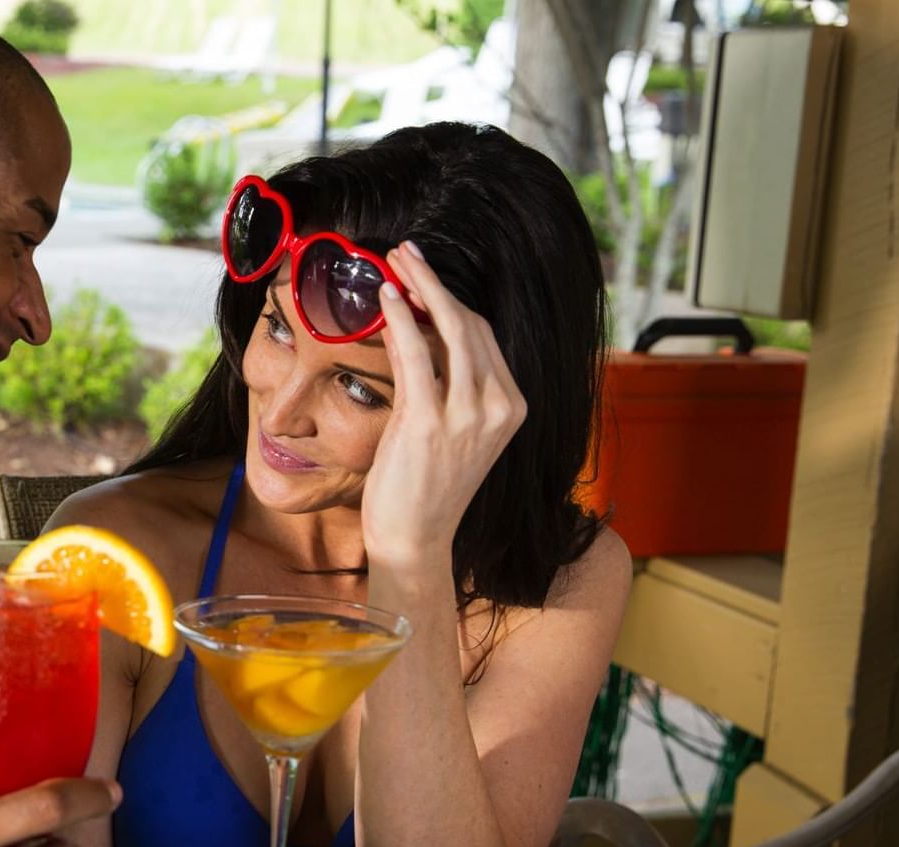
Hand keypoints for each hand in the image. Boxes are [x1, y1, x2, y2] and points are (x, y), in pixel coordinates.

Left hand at [363, 241, 526, 572]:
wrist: (415, 540)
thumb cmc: (426, 488)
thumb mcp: (449, 430)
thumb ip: (444, 384)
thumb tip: (417, 330)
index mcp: (512, 408)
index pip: (484, 337)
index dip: (450, 300)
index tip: (421, 275)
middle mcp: (500, 407)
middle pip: (472, 325)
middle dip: (436, 282)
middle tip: (407, 253)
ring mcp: (469, 415)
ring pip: (452, 329)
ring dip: (420, 287)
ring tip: (394, 262)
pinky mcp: (432, 422)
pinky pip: (418, 354)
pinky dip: (402, 318)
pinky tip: (386, 296)